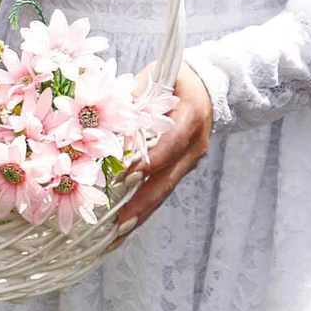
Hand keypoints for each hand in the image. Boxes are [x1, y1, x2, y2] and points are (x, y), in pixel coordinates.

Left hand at [112, 64, 212, 239]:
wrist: (207, 85)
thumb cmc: (176, 78)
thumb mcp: (158, 76)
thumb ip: (134, 96)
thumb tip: (103, 115)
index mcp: (191, 117)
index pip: (169, 145)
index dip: (149, 162)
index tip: (125, 177)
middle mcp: (194, 145)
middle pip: (167, 179)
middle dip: (142, 203)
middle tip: (119, 225)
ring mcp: (190, 160)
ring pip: (165, 190)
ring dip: (142, 213)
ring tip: (118, 234)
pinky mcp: (182, 167)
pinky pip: (162, 188)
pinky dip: (145, 206)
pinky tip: (127, 223)